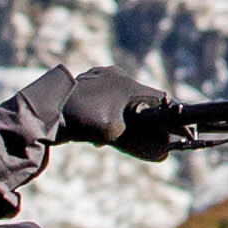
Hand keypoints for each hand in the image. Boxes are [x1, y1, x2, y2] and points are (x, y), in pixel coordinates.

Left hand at [55, 64, 181, 154]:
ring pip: (122, 101)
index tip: (181, 133)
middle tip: (137, 142)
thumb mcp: (115, 134)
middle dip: (142, 123)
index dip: (170, 117)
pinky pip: (107, 99)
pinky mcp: (87, 82)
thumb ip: (141, 142)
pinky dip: (108, 116)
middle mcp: (116, 74)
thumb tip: (165, 153)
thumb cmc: (83, 120)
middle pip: (140, 101)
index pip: (159, 99)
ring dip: (122, 122)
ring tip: (108, 139)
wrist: (46, 112)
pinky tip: (96, 133)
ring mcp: (100, 76)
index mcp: (127, 83)